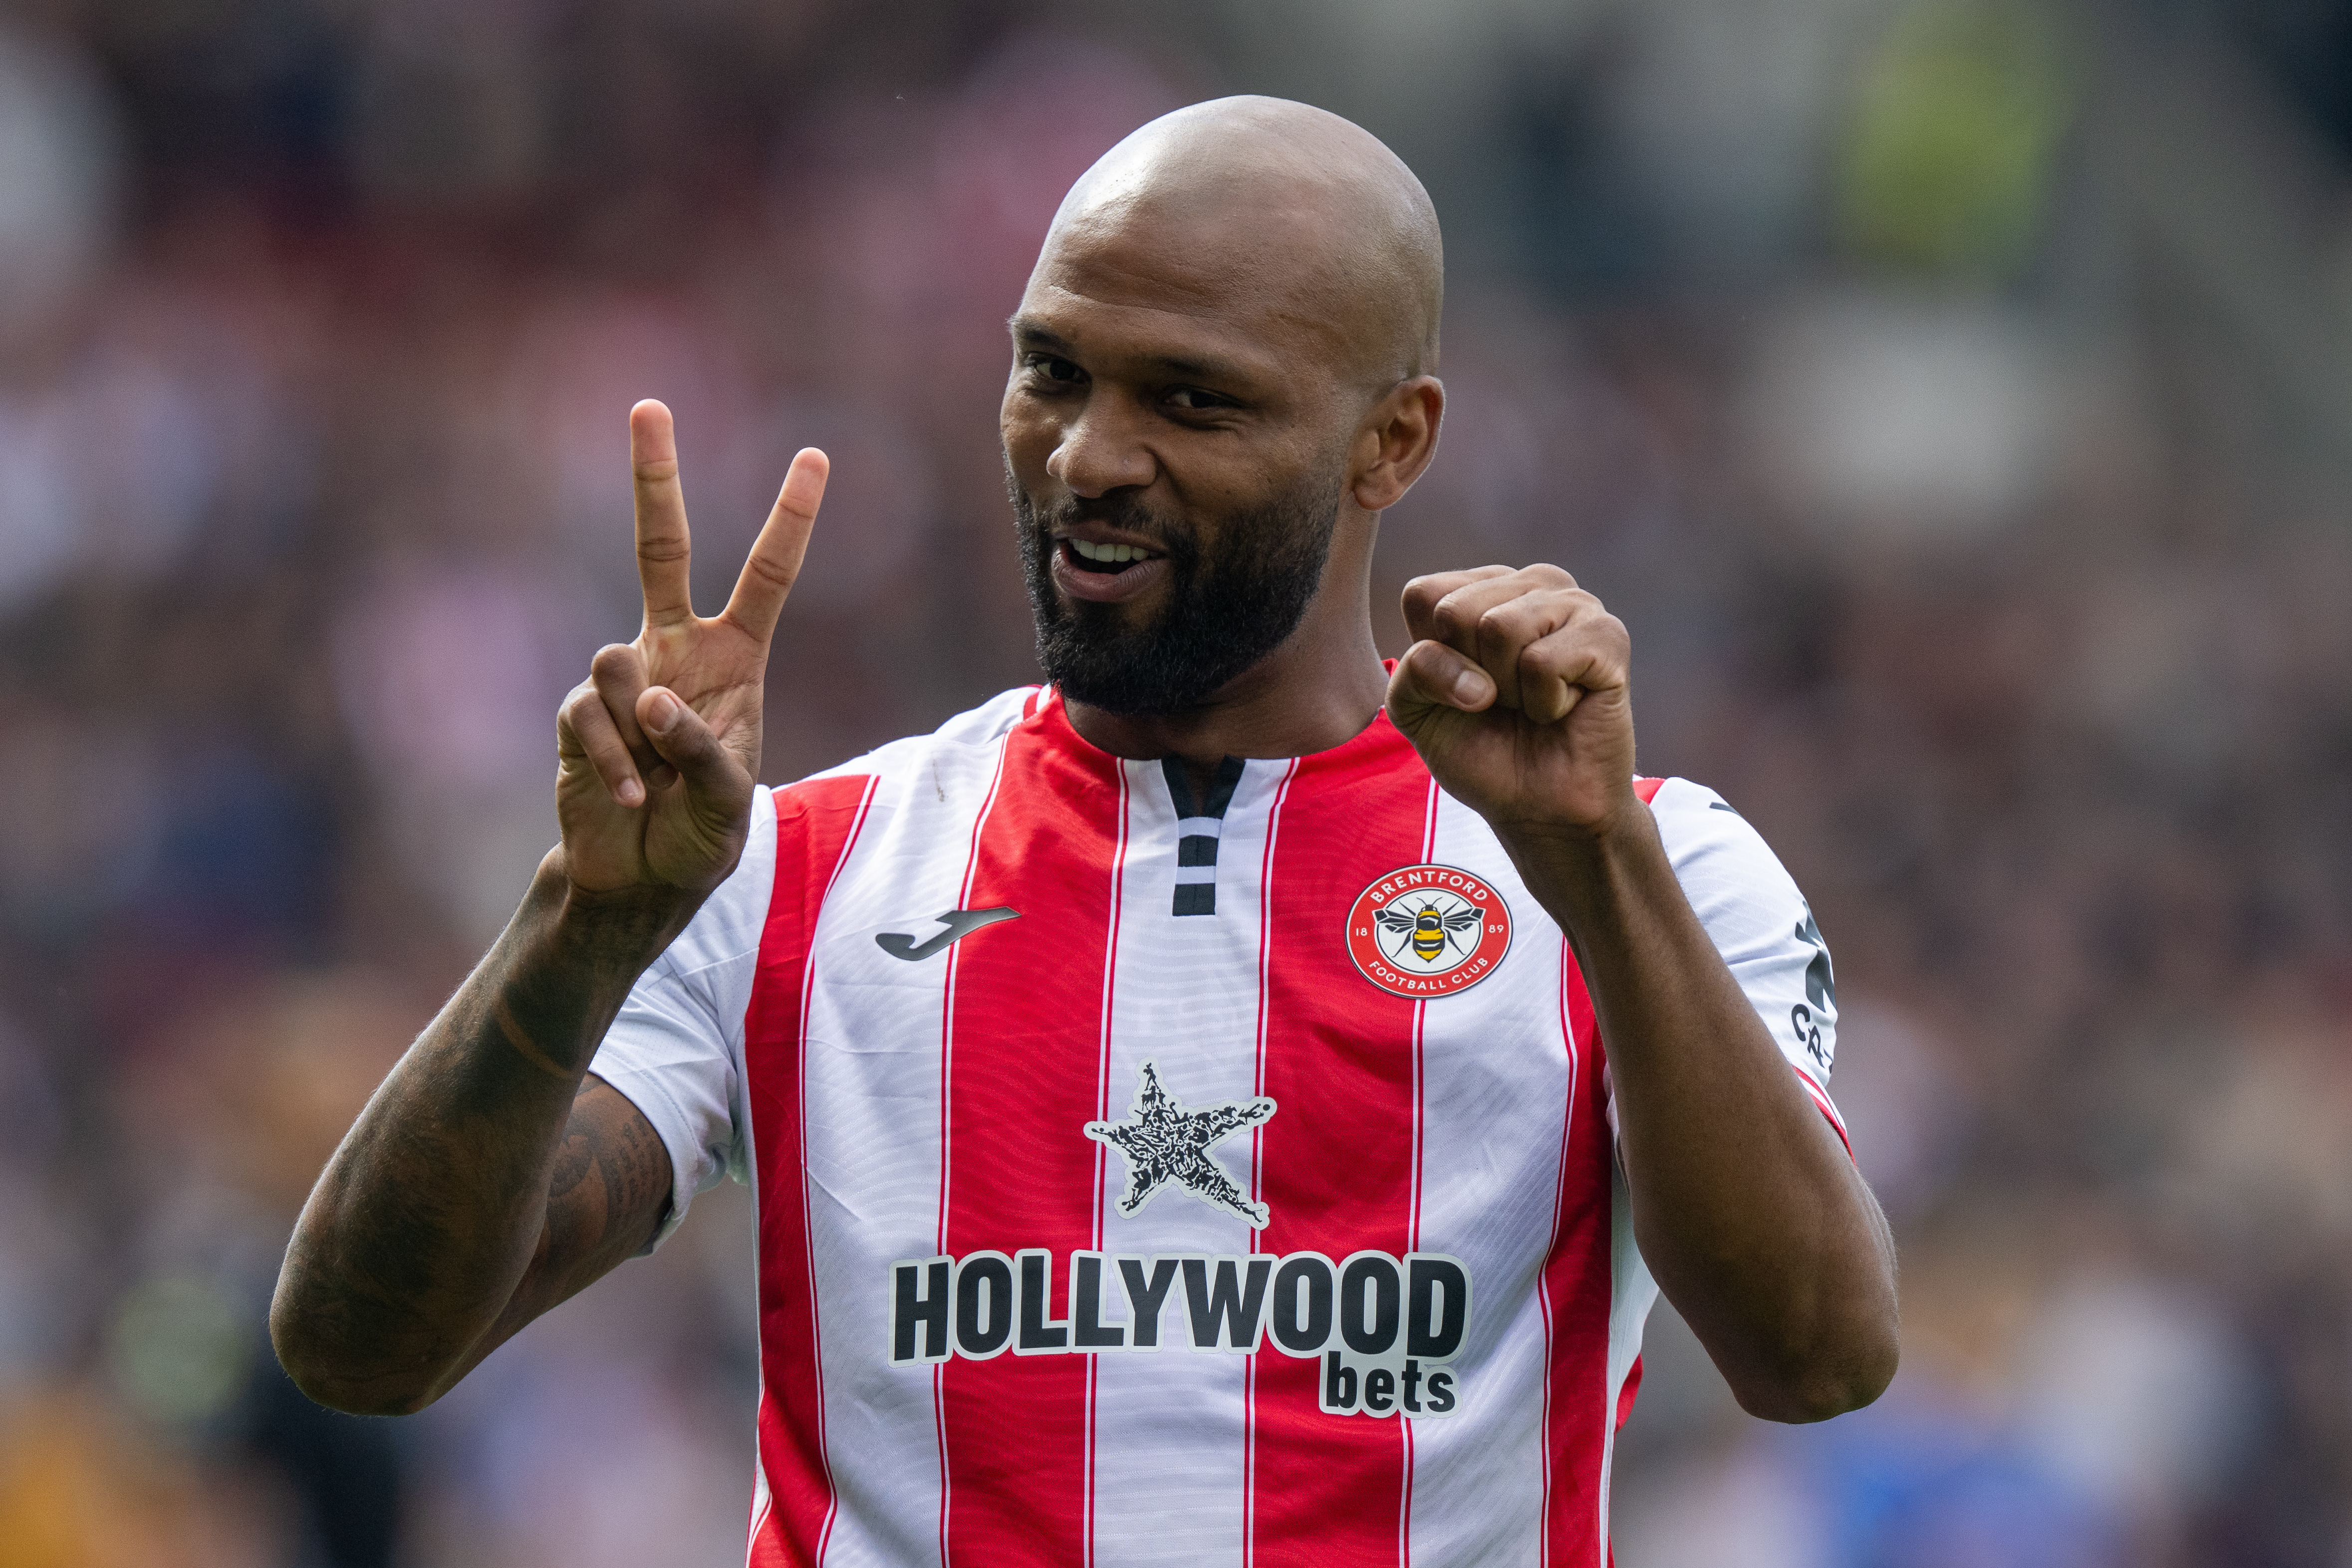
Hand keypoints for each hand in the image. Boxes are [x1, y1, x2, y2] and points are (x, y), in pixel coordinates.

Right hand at [555, 400, 828, 897]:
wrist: (640, 877)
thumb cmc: (702, 834)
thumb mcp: (729, 800)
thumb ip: (701, 752)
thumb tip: (650, 701)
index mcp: (734, 658)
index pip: (766, 576)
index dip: (789, 518)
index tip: (813, 456)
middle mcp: (676, 650)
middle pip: (659, 547)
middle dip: (653, 477)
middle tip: (648, 405)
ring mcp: (624, 677)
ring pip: (618, 657)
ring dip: (644, 728)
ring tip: (656, 781)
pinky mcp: (578, 713)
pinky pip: (593, 716)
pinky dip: (615, 762)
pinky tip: (630, 798)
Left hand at [1385, 565, 1636, 837]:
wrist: (1542, 806)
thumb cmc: (1482, 750)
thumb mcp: (1416, 711)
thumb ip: (1413, 671)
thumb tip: (1474, 676)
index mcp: (1480, 589)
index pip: (1422, 595)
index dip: (1430, 657)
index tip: (1461, 687)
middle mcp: (1529, 584)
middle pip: (1455, 610)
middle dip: (1468, 674)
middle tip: (1502, 700)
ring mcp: (1573, 603)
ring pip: (1500, 627)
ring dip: (1507, 689)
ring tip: (1532, 702)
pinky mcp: (1608, 635)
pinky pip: (1543, 662)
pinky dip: (1544, 703)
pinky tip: (1563, 708)